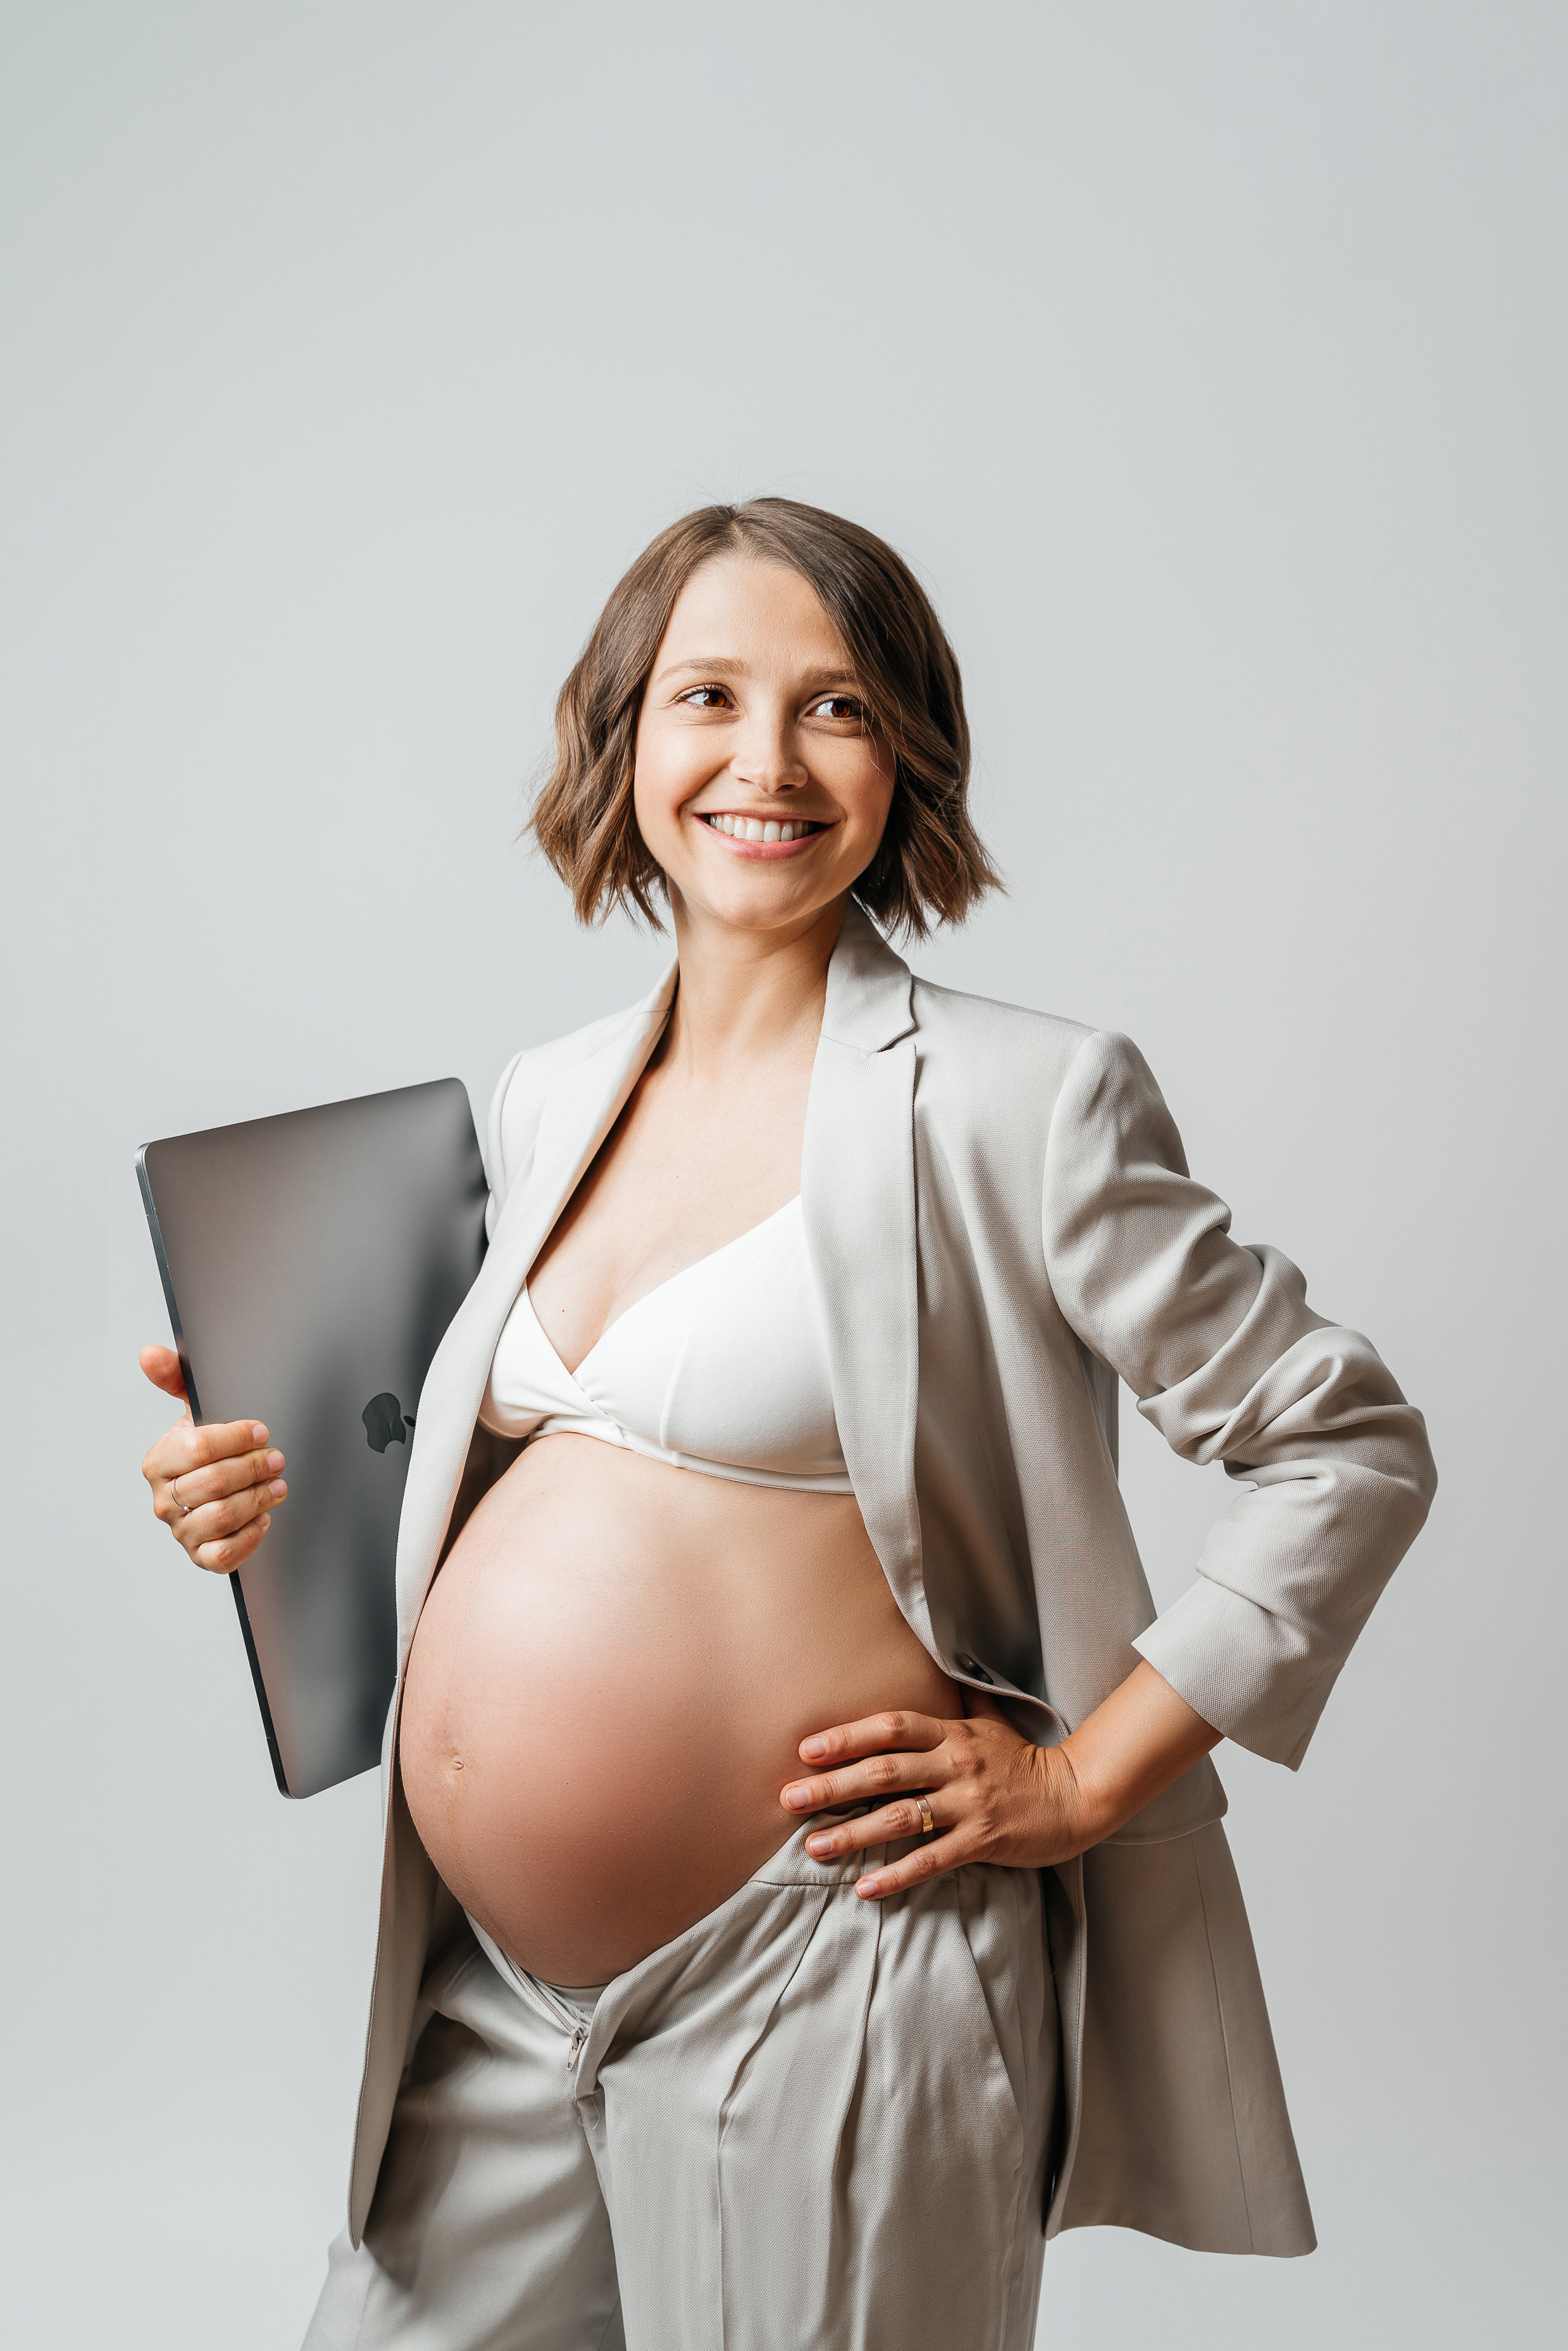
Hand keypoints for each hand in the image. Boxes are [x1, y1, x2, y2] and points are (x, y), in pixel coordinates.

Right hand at [138, 1344, 287, 1574]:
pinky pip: (223, 1555)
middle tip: (277, 1458)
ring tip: (278, 1484)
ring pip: (221, 1517)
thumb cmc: (206, 1449)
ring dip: (258, 1498)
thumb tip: (151, 1353)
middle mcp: (165, 1499)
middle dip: (253, 1467)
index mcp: (159, 1462)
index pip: (197, 1448)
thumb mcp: (196, 1409)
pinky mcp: (201, 1556)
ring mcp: (182, 1530)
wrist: (217, 1491)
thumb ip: (176, 1378)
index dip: (236, 1438)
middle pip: (213, 1483)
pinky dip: (250, 1536)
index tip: (262, 1432)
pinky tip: (264, 1517)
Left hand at [779, 1691, 1087, 1900]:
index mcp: (953, 1733)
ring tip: (814, 1846)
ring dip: (853, 1834)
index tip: (806, 1749)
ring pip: (900, 1818)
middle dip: (832, 1785)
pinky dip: (897, 1875)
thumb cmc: (1023, 1760)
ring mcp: (970, 1803)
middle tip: (789, 1797)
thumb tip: (926, 1673)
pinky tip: (865, 1888)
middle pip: (884, 1771)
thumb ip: (955, 1703)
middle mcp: (956, 1763)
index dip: (847, 1736)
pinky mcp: (984, 1840)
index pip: (891, 1727)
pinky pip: (932, 1860)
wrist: (1076, 1795)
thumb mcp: (989, 1722)